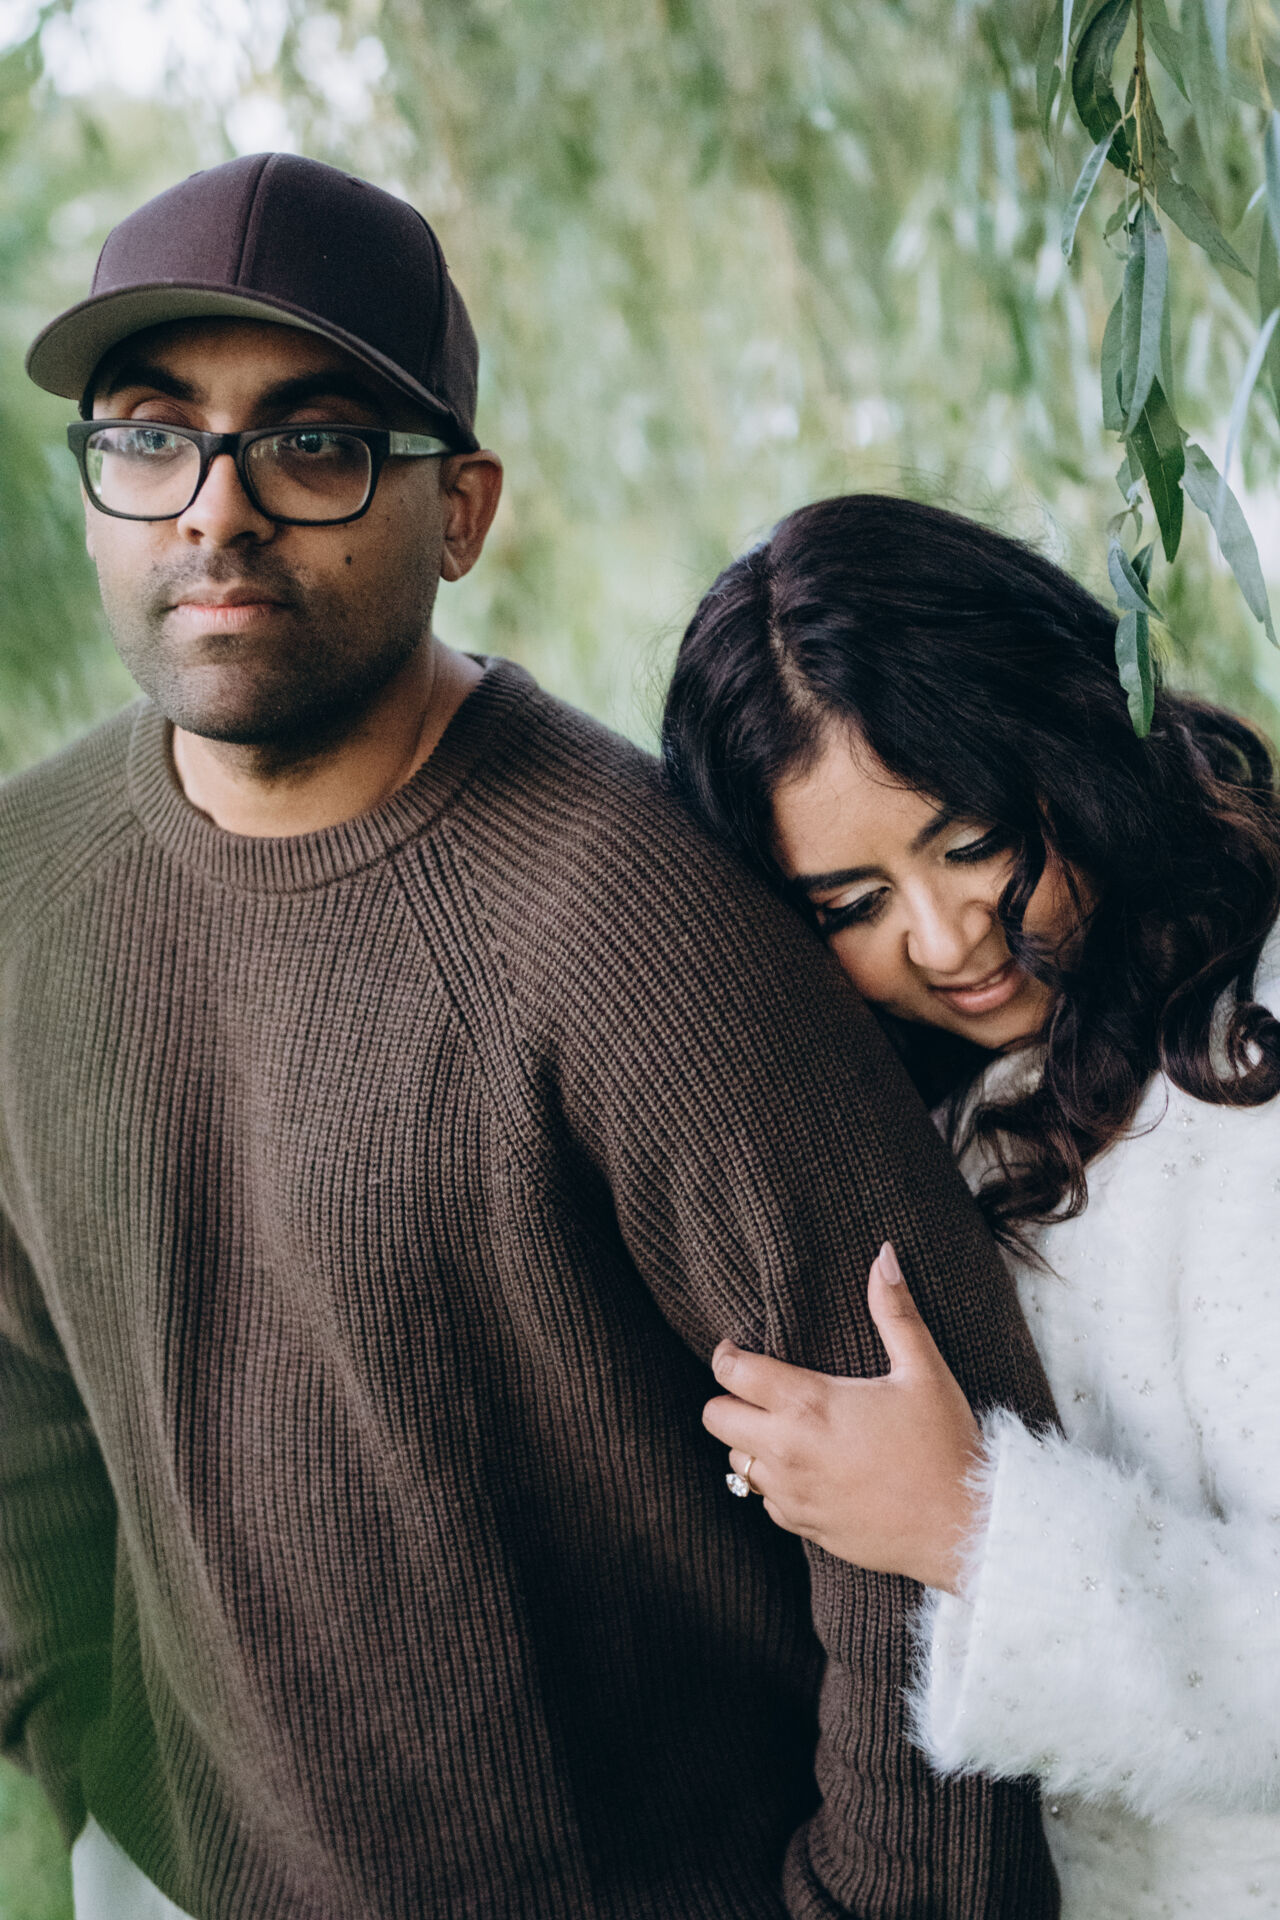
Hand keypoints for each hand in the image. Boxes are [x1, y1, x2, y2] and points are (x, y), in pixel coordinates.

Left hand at [703, 1243, 985, 1592]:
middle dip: (729, 1398)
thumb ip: (895, 1311)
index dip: (727, 1355)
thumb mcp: (923, 1371)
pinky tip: (808, 1468)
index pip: (731, 1372)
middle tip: (758, 1389)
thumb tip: (884, 1254)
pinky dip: (775, 1482)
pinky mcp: (803, 1526)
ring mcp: (792, 1493)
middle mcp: (787, 1450)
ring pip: (734, 1460)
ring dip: (750, 1441)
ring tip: (785, 1428)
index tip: (738, 1349)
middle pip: (714, 1417)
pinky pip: (765, 1500)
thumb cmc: (945, 1445)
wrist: (963, 1527)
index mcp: (808, 1404)